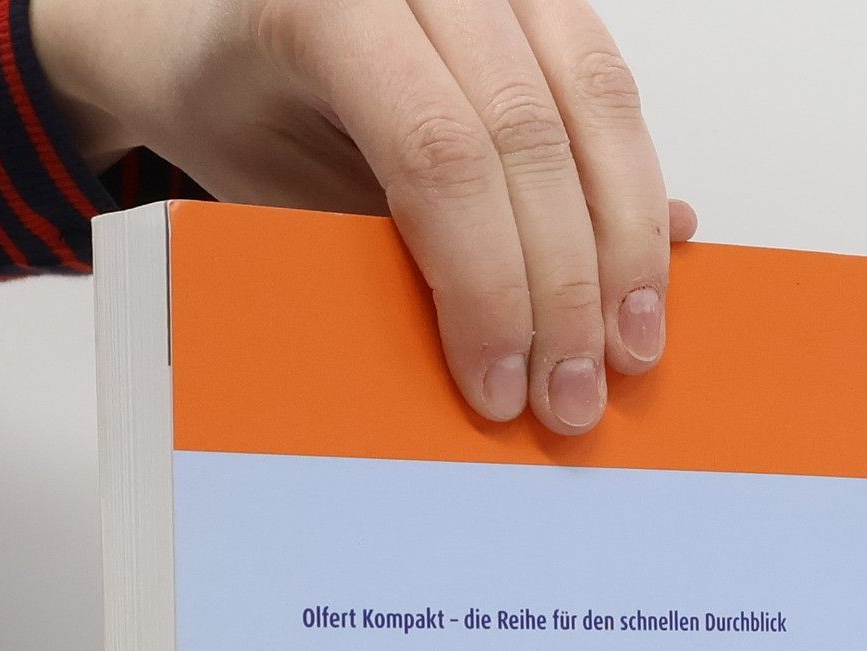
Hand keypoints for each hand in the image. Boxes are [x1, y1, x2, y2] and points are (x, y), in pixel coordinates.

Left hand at [31, 0, 696, 432]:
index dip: (486, 284)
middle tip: (573, 395)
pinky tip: (648, 271)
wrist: (218, 30)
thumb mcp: (278, 202)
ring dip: (626, 243)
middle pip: (530, 136)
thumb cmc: (241, 112)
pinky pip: (612, 90)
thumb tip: (493, 354)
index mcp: (326, 8)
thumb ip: (380, 262)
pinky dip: (635, 192)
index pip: (438, 156)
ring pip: (597, 103)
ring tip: (629, 347)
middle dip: (566, 288)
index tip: (501, 385)